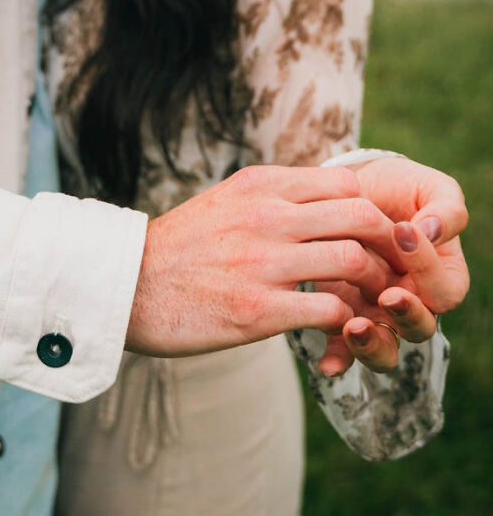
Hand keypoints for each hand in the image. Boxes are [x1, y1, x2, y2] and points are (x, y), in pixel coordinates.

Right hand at [126, 165, 400, 355]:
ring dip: (373, 287)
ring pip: (353, 262)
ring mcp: (261, 264)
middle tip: (390, 271)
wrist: (126, 287)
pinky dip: (348, 323)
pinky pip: (329, 312)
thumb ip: (274, 197)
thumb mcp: (226, 201)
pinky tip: (340, 330)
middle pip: (361, 217)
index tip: (377, 239)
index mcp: (259, 185)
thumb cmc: (180, 248)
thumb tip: (325, 199)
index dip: (374, 213)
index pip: (346, 184)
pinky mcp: (256, 311)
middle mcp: (264, 216)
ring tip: (371, 303)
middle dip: (388, 246)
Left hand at [316, 154, 470, 375]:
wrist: (348, 187)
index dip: (427, 268)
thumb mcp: (429, 187)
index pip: (444, 288)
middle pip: (419, 328)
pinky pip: (343, 348)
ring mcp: (376, 311)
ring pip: (384, 347)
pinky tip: (327, 364)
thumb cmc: (398, 187)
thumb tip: (432, 231)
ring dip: (372, 345)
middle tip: (387, 296)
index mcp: (440, 276)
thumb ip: (445, 209)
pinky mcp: (341, 312)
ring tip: (354, 327)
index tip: (403, 233)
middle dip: (405, 316)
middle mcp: (412, 300)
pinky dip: (337, 358)